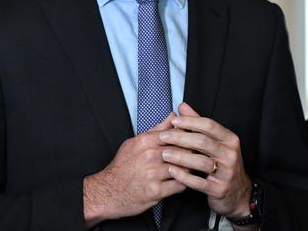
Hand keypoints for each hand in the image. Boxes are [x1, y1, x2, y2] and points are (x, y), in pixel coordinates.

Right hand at [83, 112, 186, 227]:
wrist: (107, 192)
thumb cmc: (122, 167)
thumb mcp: (135, 143)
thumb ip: (157, 129)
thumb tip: (173, 115)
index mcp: (146, 141)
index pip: (176, 134)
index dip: (188, 136)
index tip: (195, 139)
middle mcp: (150, 156)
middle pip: (183, 150)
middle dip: (193, 152)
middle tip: (200, 153)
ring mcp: (153, 174)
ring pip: (184, 167)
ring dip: (190, 168)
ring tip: (194, 167)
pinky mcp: (156, 191)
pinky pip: (180, 185)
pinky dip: (184, 183)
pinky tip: (184, 181)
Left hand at [159, 102, 252, 218]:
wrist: (237, 192)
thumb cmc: (222, 163)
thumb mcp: (215, 142)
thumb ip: (198, 123)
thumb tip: (183, 106)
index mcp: (230, 139)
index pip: (209, 125)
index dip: (190, 121)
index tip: (174, 120)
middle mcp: (230, 154)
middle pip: (203, 142)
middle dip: (180, 138)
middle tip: (163, 136)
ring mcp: (226, 172)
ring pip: (200, 162)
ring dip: (180, 157)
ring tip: (164, 153)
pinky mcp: (219, 189)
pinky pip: (198, 182)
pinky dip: (183, 176)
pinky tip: (171, 171)